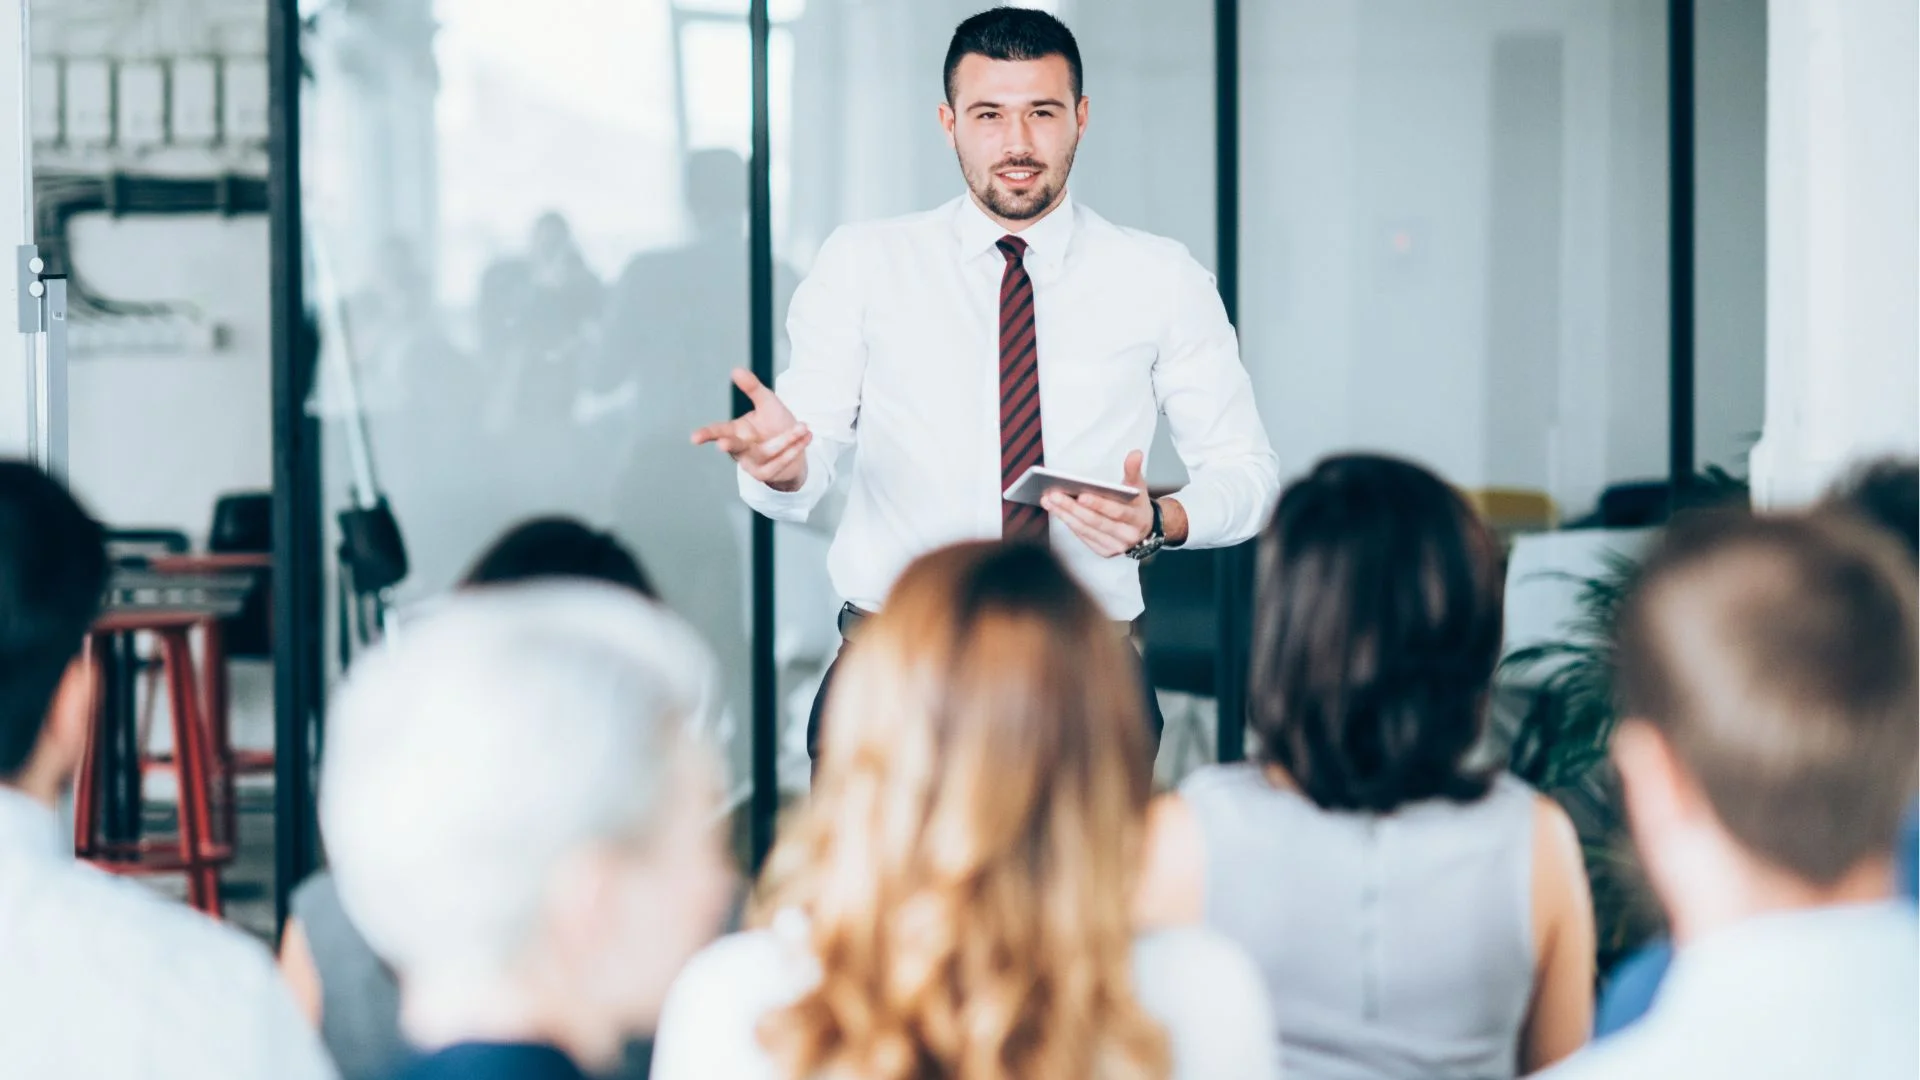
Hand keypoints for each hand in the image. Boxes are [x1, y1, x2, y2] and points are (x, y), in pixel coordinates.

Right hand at [690, 369, 811, 491]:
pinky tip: (806, 438)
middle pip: (734, 446)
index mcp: (735, 431)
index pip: (717, 432)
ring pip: (765, 451)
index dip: (706, 435)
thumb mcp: (766, 402)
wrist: (797, 446)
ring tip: (804, 426)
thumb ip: (752, 388)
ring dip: (786, 439)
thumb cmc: (776, 424)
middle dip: (729, 444)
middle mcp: (740, 449)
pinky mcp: (766, 474)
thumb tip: (735, 370)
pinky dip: (793, 449)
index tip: (694, 438)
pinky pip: (778, 462)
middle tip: (723, 444)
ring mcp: (751, 465)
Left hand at [1043, 450, 1155, 557]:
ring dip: (1065, 515)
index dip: (1099, 504)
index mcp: (1137, 518)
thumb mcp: (1138, 486)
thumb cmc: (1136, 504)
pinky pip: (1083, 537)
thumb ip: (1133, 470)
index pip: (1117, 512)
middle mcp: (1127, 535)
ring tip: (1049, 500)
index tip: (1081, 495)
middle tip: (1054, 494)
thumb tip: (1135, 454)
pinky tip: (1056, 510)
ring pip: (1086, 530)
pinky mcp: (1104, 551)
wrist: (1144, 529)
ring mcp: (1115, 546)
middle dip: (1073, 508)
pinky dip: (1068, 523)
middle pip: (1096, 522)